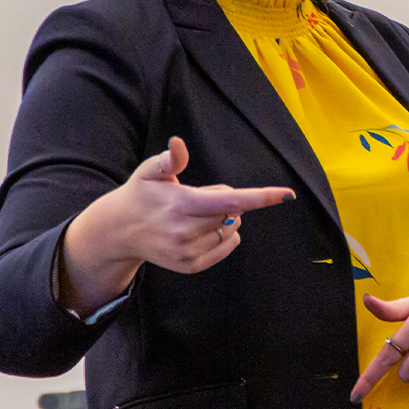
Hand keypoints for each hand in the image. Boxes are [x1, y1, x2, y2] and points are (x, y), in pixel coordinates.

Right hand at [59, 136, 294, 311]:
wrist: (120, 231)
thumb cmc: (142, 193)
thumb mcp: (150, 171)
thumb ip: (170, 159)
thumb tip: (179, 143)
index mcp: (181, 204)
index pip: (231, 200)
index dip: (261, 197)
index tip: (288, 194)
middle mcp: (185, 231)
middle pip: (232, 213)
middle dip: (227, 202)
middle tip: (199, 198)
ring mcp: (188, 251)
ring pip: (231, 231)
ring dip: (226, 220)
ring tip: (197, 214)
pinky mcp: (190, 266)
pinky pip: (226, 247)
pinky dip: (225, 237)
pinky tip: (203, 229)